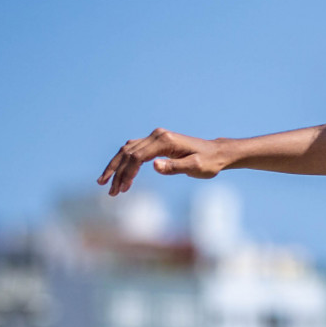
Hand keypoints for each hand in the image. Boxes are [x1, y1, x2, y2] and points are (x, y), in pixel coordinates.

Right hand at [98, 128, 229, 195]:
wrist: (217, 153)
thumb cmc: (209, 162)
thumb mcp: (195, 167)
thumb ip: (174, 167)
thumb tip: (153, 165)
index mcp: (164, 141)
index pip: (136, 157)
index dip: (126, 173)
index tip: (121, 189)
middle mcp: (157, 136)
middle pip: (128, 153)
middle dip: (116, 172)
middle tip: (109, 190)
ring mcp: (156, 137)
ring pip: (128, 150)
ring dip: (117, 167)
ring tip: (108, 185)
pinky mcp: (157, 142)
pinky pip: (134, 150)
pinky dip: (125, 162)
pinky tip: (120, 175)